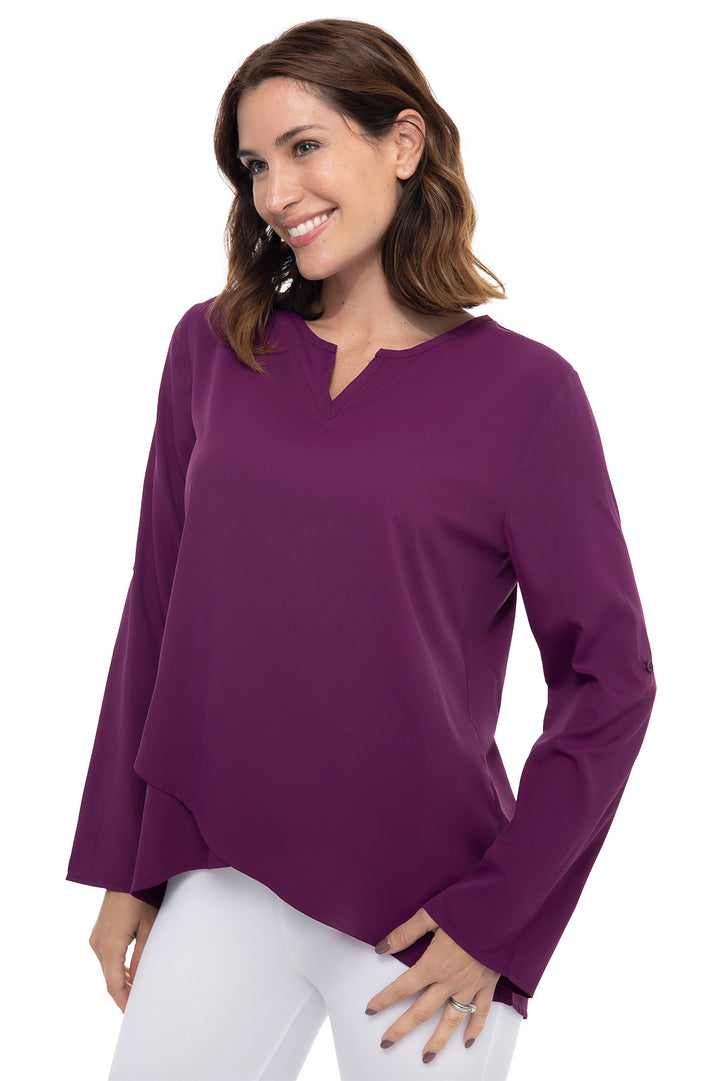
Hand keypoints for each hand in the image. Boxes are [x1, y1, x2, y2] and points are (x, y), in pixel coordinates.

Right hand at [89, 890, 158, 1011]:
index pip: (114, 985)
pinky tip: (132, 972)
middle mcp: (98, 943)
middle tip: (141, 1006)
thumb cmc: (142, 895)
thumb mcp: (149, 927)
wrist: (126, 871)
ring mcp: (96, 937)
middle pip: (109, 979)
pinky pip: (107, 957)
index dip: (124, 1002)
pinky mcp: (99, 932)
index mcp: (110, 945)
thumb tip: (140, 981)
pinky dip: (118, 968)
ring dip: (121, 981)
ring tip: (140, 991)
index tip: (134, 1014)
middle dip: (123, 994)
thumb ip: (143, 957)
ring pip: (108, 969)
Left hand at [365, 907, 500, 1064]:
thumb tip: (382, 946)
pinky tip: (468, 1040)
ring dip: (437, 1040)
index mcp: (434, 963)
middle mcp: (450, 980)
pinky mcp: (488, 985)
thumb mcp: (432, 914)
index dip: (385, 999)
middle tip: (388, 1041)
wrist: (503, 912)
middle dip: (402, 1028)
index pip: (403, 987)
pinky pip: (481, 1012)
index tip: (372, 1009)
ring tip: (426, 1056)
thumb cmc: (468, 909)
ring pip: (450, 1019)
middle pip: (422, 1011)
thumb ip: (406, 932)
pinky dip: (475, 1028)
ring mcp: (470, 985)